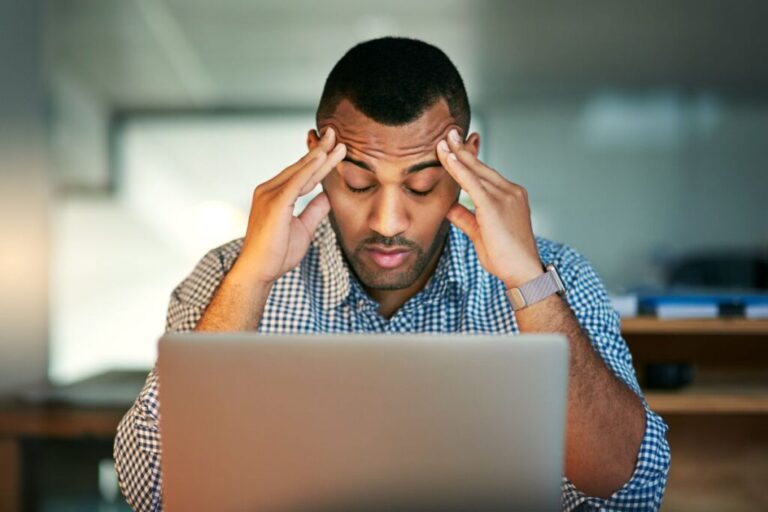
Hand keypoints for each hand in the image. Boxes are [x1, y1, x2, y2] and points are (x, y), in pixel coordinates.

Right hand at [232, 128, 345, 285]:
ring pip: (300, 171)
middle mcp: (269, 190)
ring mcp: (269, 194)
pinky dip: (309, 169)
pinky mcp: (274, 203)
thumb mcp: (304, 229)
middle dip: (320, 150)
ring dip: (319, 155)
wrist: (258, 271)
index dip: (319, 161)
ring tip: (335, 140)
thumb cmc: (277, 254)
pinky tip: (322, 157)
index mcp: (276, 195)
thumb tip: (327, 196)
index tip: (334, 148)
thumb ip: (314, 211)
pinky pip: (296, 182)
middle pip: (301, 167)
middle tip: (335, 133)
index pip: (302, 174)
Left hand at [436, 129, 542, 287]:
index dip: (470, 159)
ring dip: (458, 155)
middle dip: (463, 149)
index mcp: (510, 196)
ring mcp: (505, 196)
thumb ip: (465, 217)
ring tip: (444, 140)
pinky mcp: (494, 206)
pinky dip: (459, 169)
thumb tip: (449, 207)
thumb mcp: (480, 233)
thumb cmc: (505, 257)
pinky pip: (472, 183)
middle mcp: (510, 191)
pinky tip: (449, 158)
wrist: (522, 271)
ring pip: (476, 171)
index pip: (485, 173)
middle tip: (449, 133)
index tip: (457, 146)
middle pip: (481, 166)